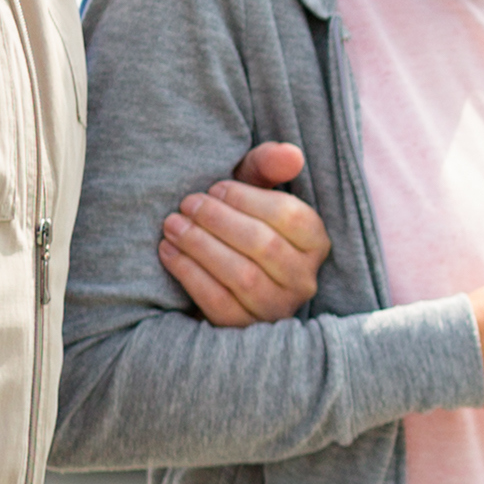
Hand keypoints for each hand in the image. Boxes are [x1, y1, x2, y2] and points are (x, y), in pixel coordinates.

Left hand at [162, 142, 331, 327]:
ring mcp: (277, 308)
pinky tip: (168, 252)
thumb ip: (267, 167)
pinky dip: (189, 273)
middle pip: (264, 245)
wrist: (218, 277)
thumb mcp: (253, 192)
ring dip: (200, 246)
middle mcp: (304, 279)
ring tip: (172, 225)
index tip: (214, 188)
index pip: (290, 215)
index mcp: (315, 242)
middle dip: (218, 221)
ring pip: (242, 276)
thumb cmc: (239, 224)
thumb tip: (291, 153)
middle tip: (186, 204)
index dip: (247, 199)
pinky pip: (218, 302)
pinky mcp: (246, 329)